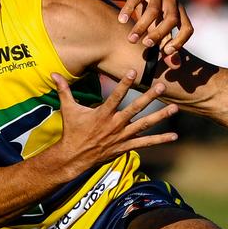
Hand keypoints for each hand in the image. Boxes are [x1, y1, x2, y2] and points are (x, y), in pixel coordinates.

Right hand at [52, 70, 177, 170]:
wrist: (74, 157)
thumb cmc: (72, 131)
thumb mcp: (68, 109)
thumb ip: (63, 90)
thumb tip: (52, 73)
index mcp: (102, 114)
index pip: (115, 96)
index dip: (124, 83)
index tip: (133, 71)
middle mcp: (114, 124)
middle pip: (135, 109)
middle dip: (149, 97)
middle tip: (162, 86)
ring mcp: (122, 136)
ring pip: (144, 125)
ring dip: (160, 116)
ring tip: (175, 108)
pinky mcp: (126, 146)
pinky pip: (146, 143)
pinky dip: (160, 139)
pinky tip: (174, 136)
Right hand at [118, 0, 192, 58]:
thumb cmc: (149, 12)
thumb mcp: (158, 28)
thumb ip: (166, 45)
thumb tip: (176, 66)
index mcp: (179, 11)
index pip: (187, 28)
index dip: (180, 41)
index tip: (166, 52)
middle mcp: (172, 0)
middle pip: (171, 19)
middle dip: (159, 34)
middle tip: (146, 45)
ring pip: (153, 10)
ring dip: (141, 26)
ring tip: (131, 40)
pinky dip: (128, 9)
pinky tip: (121, 21)